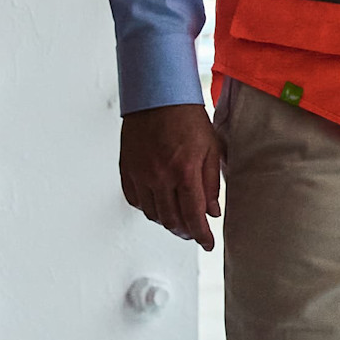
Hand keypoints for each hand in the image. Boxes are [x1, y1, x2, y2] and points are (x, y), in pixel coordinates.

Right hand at [119, 101, 221, 248]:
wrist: (157, 95)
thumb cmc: (187, 117)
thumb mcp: (211, 148)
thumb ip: (211, 183)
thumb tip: (212, 211)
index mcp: (184, 171)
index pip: (193, 216)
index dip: (201, 235)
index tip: (207, 243)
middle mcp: (160, 177)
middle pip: (171, 220)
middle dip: (185, 232)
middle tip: (193, 233)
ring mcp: (140, 174)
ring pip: (152, 214)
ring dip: (166, 222)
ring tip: (177, 220)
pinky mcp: (127, 168)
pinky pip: (135, 200)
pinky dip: (147, 208)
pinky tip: (158, 205)